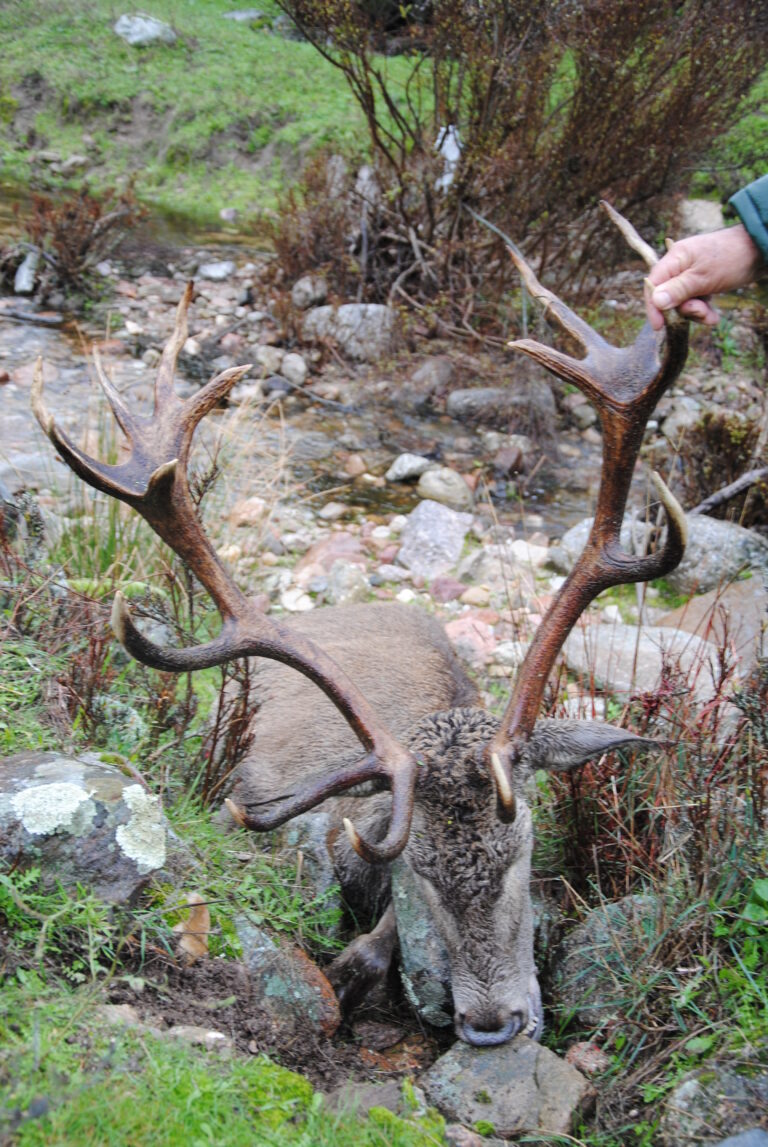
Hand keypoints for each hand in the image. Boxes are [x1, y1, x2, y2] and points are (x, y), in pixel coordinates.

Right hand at [644, 225, 762, 329]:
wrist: (760, 251)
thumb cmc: (732, 258)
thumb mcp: (703, 277)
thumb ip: (678, 289)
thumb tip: (655, 301)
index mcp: (675, 259)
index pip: (654, 284)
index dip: (653, 306)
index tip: (659, 326)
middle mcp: (680, 267)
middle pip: (668, 297)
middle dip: (683, 310)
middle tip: (701, 311)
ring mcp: (692, 276)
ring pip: (683, 303)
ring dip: (696, 313)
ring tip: (710, 315)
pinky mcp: (703, 283)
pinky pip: (695, 302)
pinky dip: (703, 311)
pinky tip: (714, 316)